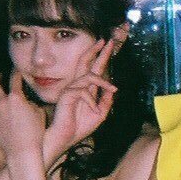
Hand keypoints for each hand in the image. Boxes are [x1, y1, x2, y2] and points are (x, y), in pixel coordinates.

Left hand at [0, 70, 48, 157]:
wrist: (22, 152)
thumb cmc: (35, 133)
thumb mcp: (40, 114)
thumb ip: (31, 103)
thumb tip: (26, 102)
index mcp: (15, 98)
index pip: (14, 78)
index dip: (16, 72)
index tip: (16, 69)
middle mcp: (2, 103)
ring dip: (3, 106)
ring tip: (13, 117)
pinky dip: (1, 119)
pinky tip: (9, 128)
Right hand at [42, 39, 117, 157]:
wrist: (66, 138)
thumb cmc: (80, 127)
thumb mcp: (100, 114)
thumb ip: (106, 101)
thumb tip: (112, 88)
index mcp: (86, 89)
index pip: (94, 69)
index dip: (101, 57)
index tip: (108, 45)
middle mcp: (78, 85)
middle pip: (86, 63)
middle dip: (96, 51)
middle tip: (105, 41)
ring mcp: (71, 88)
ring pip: (89, 76)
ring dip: (104, 81)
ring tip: (114, 88)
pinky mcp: (66, 94)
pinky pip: (83, 91)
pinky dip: (92, 101)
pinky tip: (95, 111)